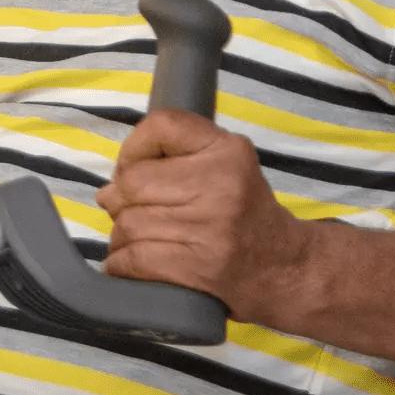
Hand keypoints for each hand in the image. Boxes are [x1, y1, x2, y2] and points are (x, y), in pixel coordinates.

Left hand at [95, 109, 311, 324]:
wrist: (286, 268)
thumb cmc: (244, 212)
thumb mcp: (226, 164)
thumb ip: (176, 156)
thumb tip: (109, 188)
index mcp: (227, 151)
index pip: (161, 125)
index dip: (133, 147)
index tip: (132, 168)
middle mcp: (220, 185)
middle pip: (134, 181)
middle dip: (122, 199)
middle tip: (133, 211)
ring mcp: (209, 229)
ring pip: (129, 223)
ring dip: (123, 235)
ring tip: (141, 239)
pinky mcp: (197, 269)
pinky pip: (133, 259)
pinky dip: (122, 262)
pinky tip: (133, 262)